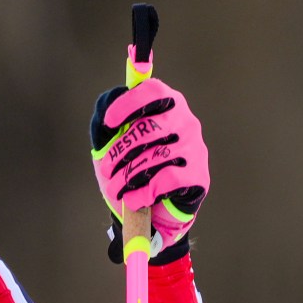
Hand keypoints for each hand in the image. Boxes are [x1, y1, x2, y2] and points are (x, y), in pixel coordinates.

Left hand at [89, 78, 208, 261]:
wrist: (156, 210)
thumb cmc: (133, 169)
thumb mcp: (114, 145)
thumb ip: (106, 124)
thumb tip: (103, 109)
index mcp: (168, 106)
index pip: (153, 92)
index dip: (128, 105)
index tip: (108, 122)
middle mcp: (186, 123)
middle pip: (149, 128)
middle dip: (120, 152)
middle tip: (107, 169)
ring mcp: (195, 149)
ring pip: (154, 157)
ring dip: (126, 178)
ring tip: (115, 189)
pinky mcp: (199, 176)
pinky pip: (165, 181)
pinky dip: (142, 193)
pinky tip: (132, 199)